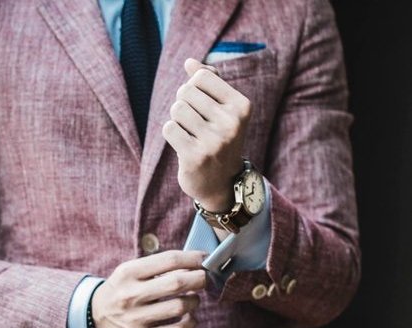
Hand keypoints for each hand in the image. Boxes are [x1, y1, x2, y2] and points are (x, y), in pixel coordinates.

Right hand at [91, 250, 206, 327]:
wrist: (94, 318)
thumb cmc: (121, 290)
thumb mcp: (130, 272)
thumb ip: (157, 267)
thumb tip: (194, 265)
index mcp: (128, 273)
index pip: (169, 260)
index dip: (193, 258)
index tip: (205, 259)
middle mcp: (130, 294)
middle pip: (177, 283)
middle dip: (199, 278)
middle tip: (205, 279)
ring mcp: (135, 318)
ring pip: (180, 307)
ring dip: (194, 301)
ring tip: (192, 299)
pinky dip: (190, 323)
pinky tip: (189, 318)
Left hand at [163, 58, 252, 211]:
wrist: (221, 182)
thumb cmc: (219, 137)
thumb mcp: (222, 108)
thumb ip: (209, 82)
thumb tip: (190, 62)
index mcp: (241, 106)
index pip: (201, 76)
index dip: (193, 87)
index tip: (201, 104)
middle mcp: (232, 122)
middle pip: (185, 92)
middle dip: (183, 103)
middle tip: (194, 123)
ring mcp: (214, 141)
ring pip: (176, 109)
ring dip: (177, 119)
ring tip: (190, 133)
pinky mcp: (195, 156)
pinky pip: (169, 128)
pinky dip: (171, 134)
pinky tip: (184, 145)